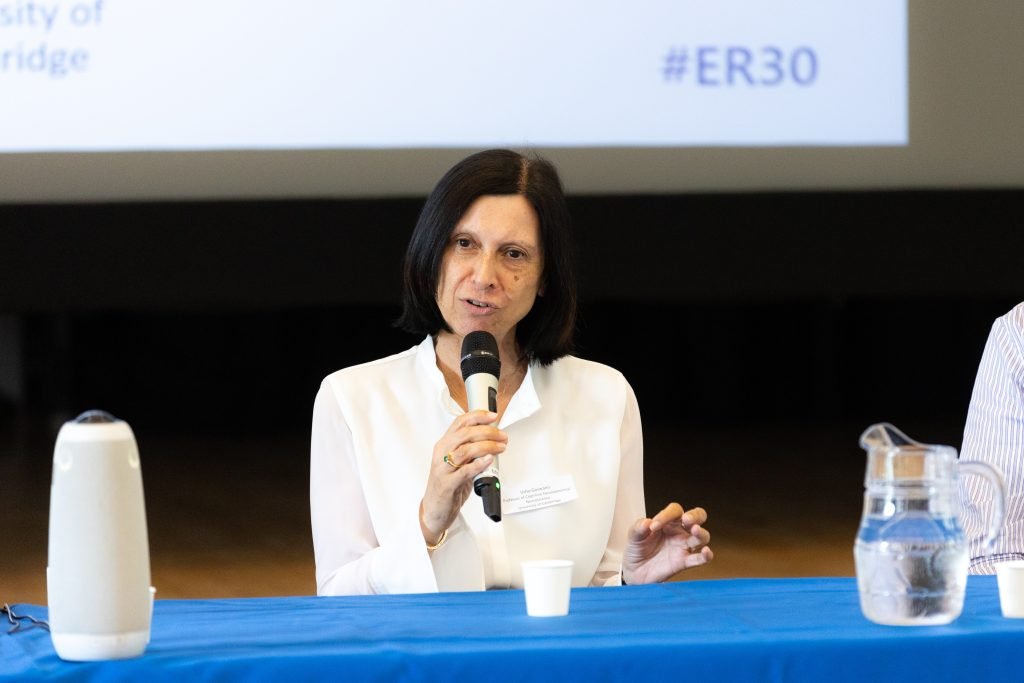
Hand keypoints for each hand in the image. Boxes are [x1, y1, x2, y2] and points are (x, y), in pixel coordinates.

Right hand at [420, 410, 506, 544]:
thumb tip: (493, 440)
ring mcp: (443, 469)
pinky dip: (478, 464)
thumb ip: (472, 451)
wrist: (434, 510)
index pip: (459, 423)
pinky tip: (489, 460)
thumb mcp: (459, 463)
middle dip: (487, 432)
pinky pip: (464, 471)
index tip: (493, 416)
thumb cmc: (448, 485)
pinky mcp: (447, 484)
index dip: (477, 416)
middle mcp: (441, 454)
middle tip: (502, 436)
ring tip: (500, 447)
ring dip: (486, 446)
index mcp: (444, 445)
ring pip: (465, 450)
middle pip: (464, 434)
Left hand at [622, 502, 711, 583]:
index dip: (666, 515)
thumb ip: (638, 527)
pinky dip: (706, 556)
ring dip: (701, 533)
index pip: (675, 511)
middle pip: (697, 517)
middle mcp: (679, 531)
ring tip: (695, 530)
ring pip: (702, 537)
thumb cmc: (637, 549)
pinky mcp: (684, 562)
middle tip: (687, 519)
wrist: (634, 571)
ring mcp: (684, 546)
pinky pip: (700, 559)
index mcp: (668, 521)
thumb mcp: (633, 535)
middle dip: (695, 516)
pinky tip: (706, 552)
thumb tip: (647, 522)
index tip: (653, 526)